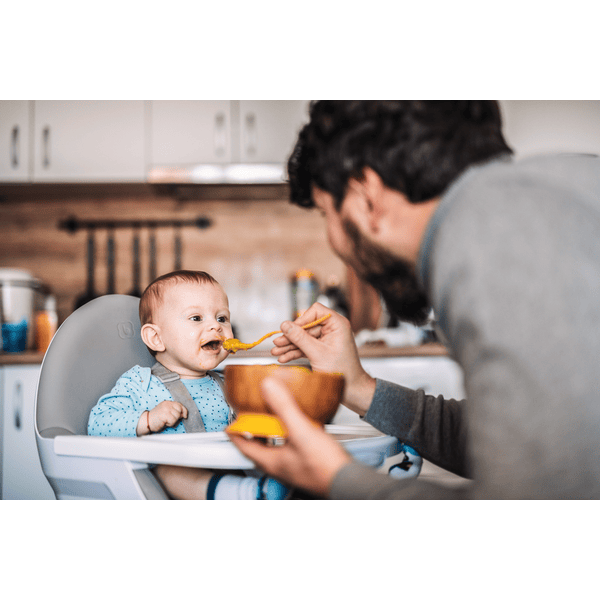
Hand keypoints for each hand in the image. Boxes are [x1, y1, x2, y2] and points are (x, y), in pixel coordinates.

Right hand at [148, 400, 187, 432]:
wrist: (146, 421)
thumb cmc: (156, 419)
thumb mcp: (166, 413)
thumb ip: (174, 412)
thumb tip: (184, 415)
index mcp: (168, 403)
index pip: (179, 405)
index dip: (184, 410)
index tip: (185, 416)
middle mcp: (167, 404)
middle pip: (179, 410)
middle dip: (177, 417)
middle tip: (170, 420)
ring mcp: (166, 408)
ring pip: (177, 416)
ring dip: (173, 421)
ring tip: (166, 421)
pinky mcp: (164, 414)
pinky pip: (173, 420)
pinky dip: (170, 423)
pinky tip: (164, 422)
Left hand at [228, 377, 352, 496]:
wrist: (349, 481)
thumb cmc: (325, 467)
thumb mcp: (302, 431)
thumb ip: (284, 408)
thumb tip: (267, 387)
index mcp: (272, 461)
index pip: (244, 446)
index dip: (235, 433)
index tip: (230, 423)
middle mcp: (280, 465)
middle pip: (259, 446)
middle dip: (254, 430)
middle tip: (251, 416)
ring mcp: (293, 464)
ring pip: (276, 445)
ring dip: (272, 431)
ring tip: (274, 415)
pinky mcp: (306, 461)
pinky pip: (291, 444)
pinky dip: (289, 433)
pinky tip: (299, 423)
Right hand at [271, 303, 375, 415]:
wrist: (351, 389)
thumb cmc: (343, 371)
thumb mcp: (317, 353)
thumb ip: (300, 338)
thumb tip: (286, 325)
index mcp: (337, 324)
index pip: (316, 311)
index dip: (301, 319)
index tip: (289, 329)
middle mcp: (332, 329)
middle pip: (306, 326)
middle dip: (291, 336)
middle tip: (278, 342)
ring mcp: (326, 339)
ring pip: (304, 337)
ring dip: (290, 345)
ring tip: (277, 352)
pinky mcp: (322, 349)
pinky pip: (305, 346)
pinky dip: (295, 352)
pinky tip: (284, 357)